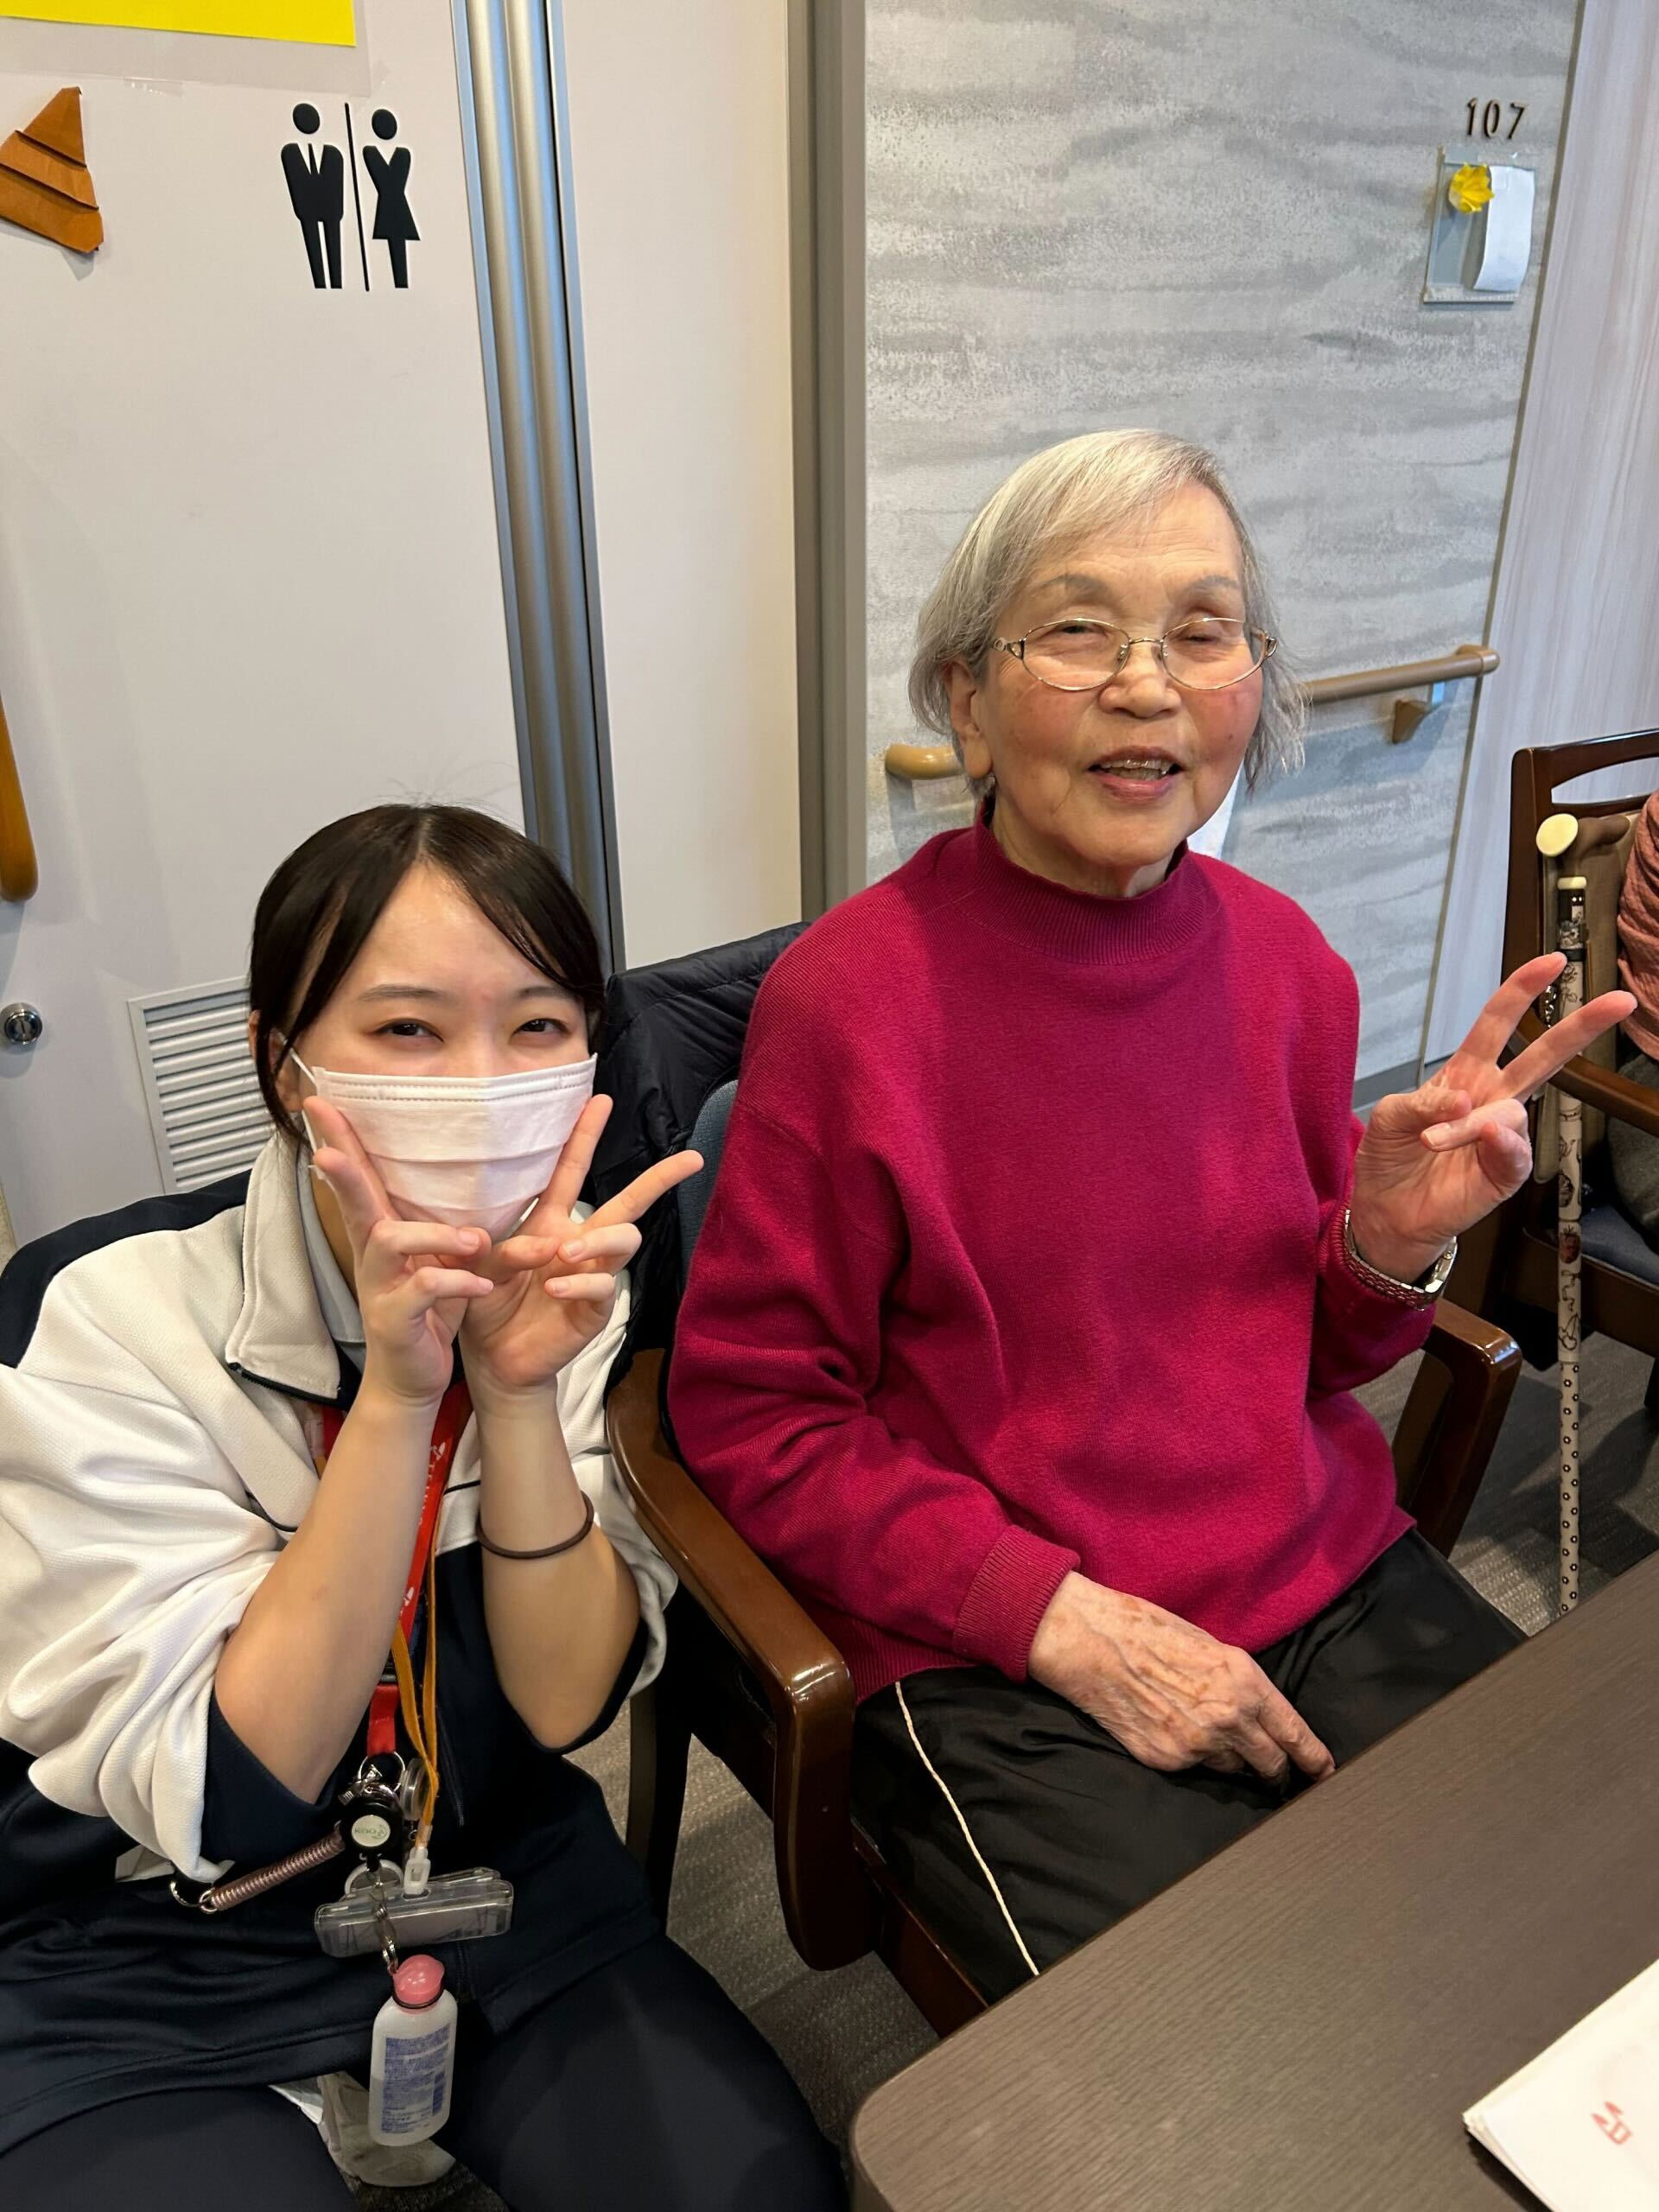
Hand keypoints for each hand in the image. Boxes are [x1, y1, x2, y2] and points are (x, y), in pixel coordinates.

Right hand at [305, 1100, 496, 1409]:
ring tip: (475, 1242)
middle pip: (352, 1201)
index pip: (359, 1177)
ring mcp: (379, 1286)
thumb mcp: (438, 1258)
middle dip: (341, 1171)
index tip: (317, 1099)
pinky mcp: (395, 1319)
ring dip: (434, 1234)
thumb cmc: (430, 1310)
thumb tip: (471, 1173)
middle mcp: (373, 1254)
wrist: (413, 1380)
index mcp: (383, 1233)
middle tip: (325, 1148)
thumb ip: (445, 1220)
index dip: (339, 1138)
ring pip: (389, 1242)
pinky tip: (482, 1285)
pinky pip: (422, 1291)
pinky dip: (455, 1282)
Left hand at [459, 1094, 702, 1409]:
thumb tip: (529, 1239)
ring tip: (564, 1254)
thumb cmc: (487, 1305)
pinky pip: (604, 1286)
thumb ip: (488, 1245)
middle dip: (659, 1179)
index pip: (571, 1170)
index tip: (601, 1099)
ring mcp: (594, 1275)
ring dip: (599, 1241)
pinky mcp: (596, 1309)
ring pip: (624, 1241)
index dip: (585, 1135)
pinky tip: (555, 1286)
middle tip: (689, 1159)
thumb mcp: (475, 1265)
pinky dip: (580, 1282)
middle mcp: (581, 1242)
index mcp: (552, 1221)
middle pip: (629, 1203)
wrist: (494, 1359)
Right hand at [1028, 1572, 1333, 1782]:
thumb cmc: (1150, 1632)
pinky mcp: (1168, 1760)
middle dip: (1276, 1769)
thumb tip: (1258, 1713)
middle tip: (1275, 1771)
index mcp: (1246, 1682)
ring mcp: (1197, 1744)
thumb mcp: (1212, 1647)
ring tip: (1207, 1733)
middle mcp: (1229, 1718)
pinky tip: (1173, 1729)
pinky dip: (1191, 1755)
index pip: (1295, 1734)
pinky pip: (1195, 1768)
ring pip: (1232, 1768)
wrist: (1095, 1643)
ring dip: (1230, 1759)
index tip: (1324, 1773)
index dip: (1314, 1759)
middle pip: (1271, 1765)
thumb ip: (1241, 1685)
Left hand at [1350, 953, 1635, 1281]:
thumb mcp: (1390, 1116)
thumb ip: (1422, 1101)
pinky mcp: (1502, 1175)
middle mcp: (1491, 1100)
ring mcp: (1500, 1138)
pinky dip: (1501, 1146)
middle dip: (1580, 1027)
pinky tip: (1487, 1140)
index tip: (1553, 961)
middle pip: (1542, 1056)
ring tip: (1433, 1140)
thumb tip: (1463, 1100)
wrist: (1383, 1211)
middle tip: (1619, 1001)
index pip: (1497, 1023)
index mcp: (1465, 1074)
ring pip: (1511, 1113)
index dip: (1521, 991)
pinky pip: (1515, 1156)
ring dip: (1471, 1123)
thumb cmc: (1389, 1156)